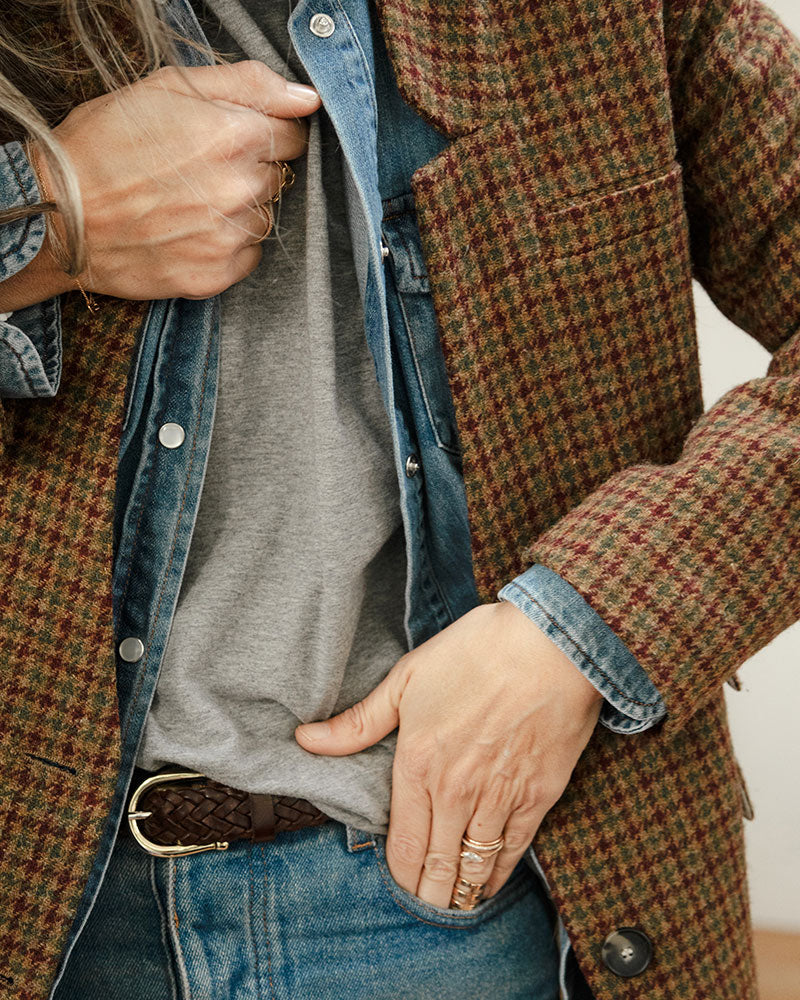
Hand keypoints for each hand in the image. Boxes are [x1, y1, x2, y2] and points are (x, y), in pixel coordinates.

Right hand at [37, 61, 320, 299]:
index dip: (264, 133)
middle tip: (195, 171)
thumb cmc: (105, 144)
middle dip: (247, 171)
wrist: (58, 214)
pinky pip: (247, 256)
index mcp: (236, 135)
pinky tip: (187, 232)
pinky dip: (225, 246)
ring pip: (263, 218)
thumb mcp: (168, 88)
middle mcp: (240, 188)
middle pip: (277, 178)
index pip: (293, 136)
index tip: (232, 138)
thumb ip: (247, 85)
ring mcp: (230, 236)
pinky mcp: (217, 274)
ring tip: (186, 203)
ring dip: (237, 210)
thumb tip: (306, 99)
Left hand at [295, 600, 602, 907]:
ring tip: (451, 909)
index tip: (398, 890)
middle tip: (422, 909)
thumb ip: (359, 721)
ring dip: (460, 895)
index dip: (399, 877)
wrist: (549, 643)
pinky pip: (513, 852)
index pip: (403, 846)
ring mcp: (498, 798)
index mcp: (417, 765)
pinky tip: (489, 885)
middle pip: (437, 868)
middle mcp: (455, 793)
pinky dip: (498, 876)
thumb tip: (305, 740)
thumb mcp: (407, 677)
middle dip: (427, 897)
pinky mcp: (537, 797)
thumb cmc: (475, 652)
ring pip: (474, 868)